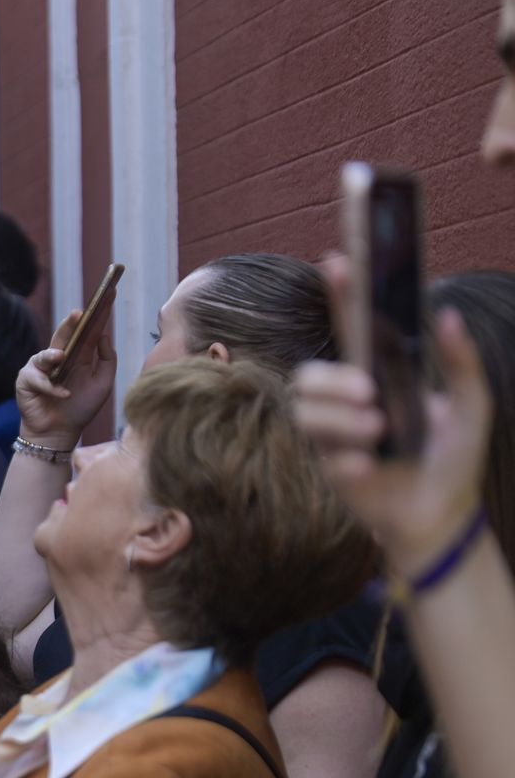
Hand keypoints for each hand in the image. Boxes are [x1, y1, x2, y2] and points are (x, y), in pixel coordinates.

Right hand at [16, 308, 116, 450]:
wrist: (59, 433)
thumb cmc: (81, 408)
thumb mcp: (103, 383)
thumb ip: (107, 359)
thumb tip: (103, 335)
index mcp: (79, 355)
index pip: (89, 330)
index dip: (99, 313)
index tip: (109, 294)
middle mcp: (59, 357)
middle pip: (65, 334)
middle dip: (71, 322)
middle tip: (79, 313)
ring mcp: (40, 368)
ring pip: (45, 354)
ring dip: (52, 355)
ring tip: (60, 357)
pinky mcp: (26, 381)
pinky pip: (37, 379)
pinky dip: (51, 387)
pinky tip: (63, 394)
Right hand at [293, 257, 491, 574]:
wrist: (443, 515)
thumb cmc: (453, 459)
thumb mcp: (471, 406)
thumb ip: (461, 363)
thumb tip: (447, 314)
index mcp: (379, 376)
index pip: (350, 328)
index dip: (340, 295)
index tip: (335, 262)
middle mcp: (347, 401)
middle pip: (310, 373)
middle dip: (334, 381)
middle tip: (370, 395)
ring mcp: (333, 433)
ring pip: (307, 412)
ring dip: (341, 421)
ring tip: (379, 433)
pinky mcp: (329, 466)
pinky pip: (322, 453)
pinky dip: (348, 459)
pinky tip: (371, 468)